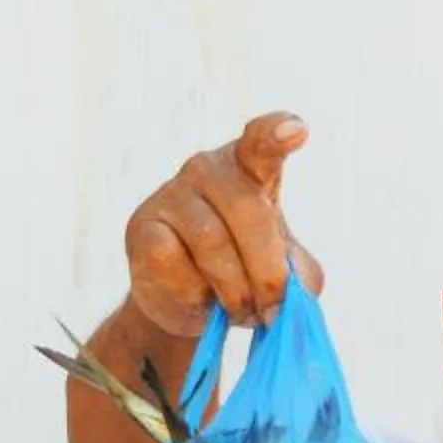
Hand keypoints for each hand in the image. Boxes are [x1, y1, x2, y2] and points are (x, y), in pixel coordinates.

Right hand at [124, 112, 325, 337]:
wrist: (187, 301)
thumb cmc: (243, 272)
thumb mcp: (282, 273)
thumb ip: (300, 277)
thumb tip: (292, 292)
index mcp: (249, 166)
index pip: (262, 141)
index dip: (277, 134)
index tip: (298, 132)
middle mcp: (208, 168)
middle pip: (248, 212)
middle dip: (268, 272)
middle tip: (274, 310)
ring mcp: (171, 193)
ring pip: (212, 243)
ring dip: (234, 290)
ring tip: (239, 310)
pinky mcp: (142, 227)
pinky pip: (173, 263)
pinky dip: (194, 294)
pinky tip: (199, 299)